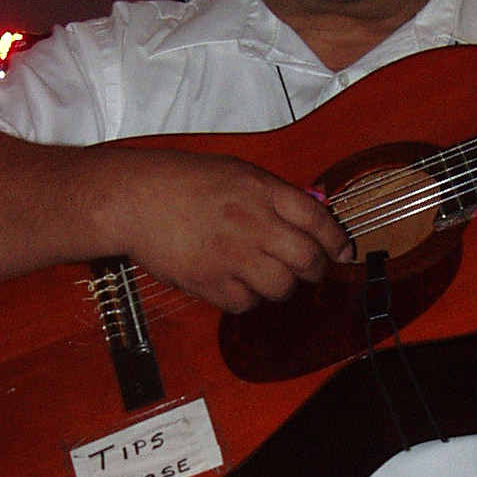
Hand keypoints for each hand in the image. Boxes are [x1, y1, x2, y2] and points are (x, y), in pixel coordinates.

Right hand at [104, 145, 352, 312]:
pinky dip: (246, 298)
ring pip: (281, 288)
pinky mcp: (209, 282)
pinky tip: (235, 282)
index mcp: (261, 191)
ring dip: (281, 286)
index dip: (336, 240)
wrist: (134, 199)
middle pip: (308, 260)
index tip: (341, 251)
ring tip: (267, 276)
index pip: (318, 220)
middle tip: (310, 271)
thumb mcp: (235, 173)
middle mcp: (252, 223)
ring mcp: (231, 255)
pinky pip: (245, 303)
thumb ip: (273, 196)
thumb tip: (308, 219)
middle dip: (316, 270)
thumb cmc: (180, 181)